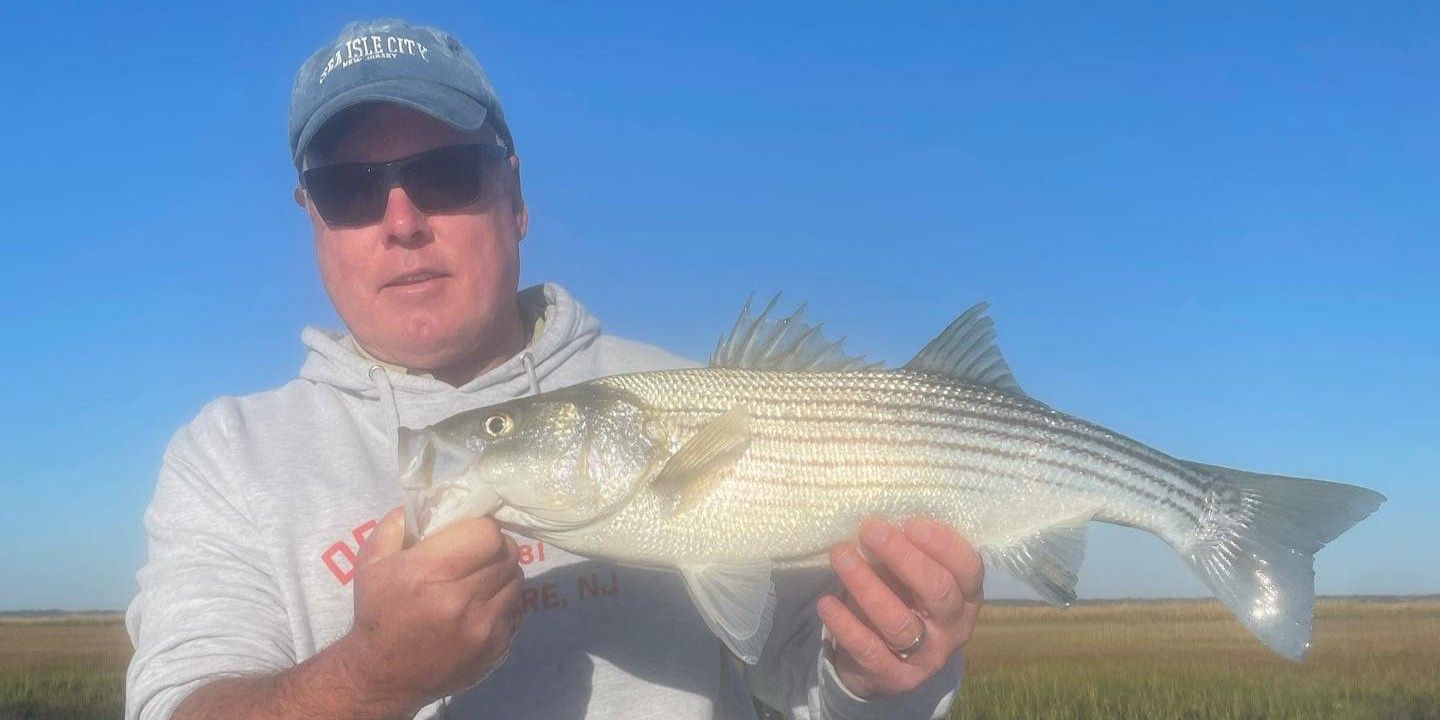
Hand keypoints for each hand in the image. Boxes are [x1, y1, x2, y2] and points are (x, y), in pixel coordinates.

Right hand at [334, 507, 523, 715]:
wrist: (385, 675)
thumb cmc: (379, 612)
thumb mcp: (373, 563)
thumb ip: (397, 524)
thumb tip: (433, 500)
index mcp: (430, 573)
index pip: (488, 533)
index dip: (480, 529)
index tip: (467, 535)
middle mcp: (461, 601)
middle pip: (508, 553)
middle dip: (494, 548)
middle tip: (476, 554)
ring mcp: (484, 628)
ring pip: (517, 580)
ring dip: (502, 574)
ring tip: (479, 580)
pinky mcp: (497, 648)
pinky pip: (517, 609)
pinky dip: (505, 601)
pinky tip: (482, 605)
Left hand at [818, 517, 982, 698]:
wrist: (881, 665)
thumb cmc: (900, 600)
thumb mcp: (911, 577)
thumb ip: (908, 553)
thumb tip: (883, 518)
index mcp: (966, 597)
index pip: (967, 568)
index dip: (942, 544)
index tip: (909, 521)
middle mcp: (953, 628)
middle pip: (937, 591)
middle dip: (902, 557)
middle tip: (869, 530)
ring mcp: (926, 657)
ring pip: (899, 621)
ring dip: (867, 585)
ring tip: (841, 556)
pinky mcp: (894, 678)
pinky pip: (868, 649)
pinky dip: (845, 624)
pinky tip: (827, 602)